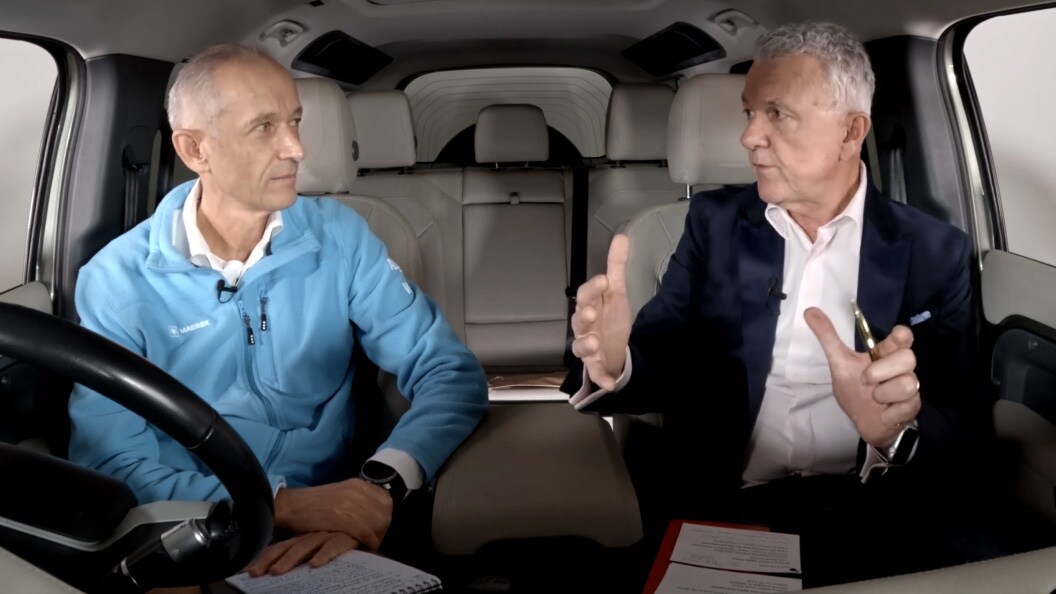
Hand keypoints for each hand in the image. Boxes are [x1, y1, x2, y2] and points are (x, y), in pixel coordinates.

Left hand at [245, 531, 356, 575]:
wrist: (373, 506)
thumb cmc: (348, 527)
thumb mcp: (325, 535)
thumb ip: (310, 544)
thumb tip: (292, 561)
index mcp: (307, 533)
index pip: (283, 545)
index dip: (267, 556)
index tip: (250, 570)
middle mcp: (314, 533)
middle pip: (289, 546)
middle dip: (271, 560)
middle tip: (255, 573)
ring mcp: (330, 533)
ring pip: (306, 546)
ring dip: (291, 559)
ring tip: (277, 572)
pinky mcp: (348, 535)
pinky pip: (335, 545)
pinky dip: (325, 554)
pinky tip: (315, 564)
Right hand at [273, 478, 392, 552]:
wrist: (292, 505)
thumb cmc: (313, 504)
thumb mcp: (340, 493)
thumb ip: (357, 499)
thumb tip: (372, 512)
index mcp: (358, 484)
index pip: (386, 501)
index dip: (385, 517)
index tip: (380, 528)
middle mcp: (358, 490)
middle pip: (384, 513)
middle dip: (383, 529)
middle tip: (376, 540)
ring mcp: (351, 503)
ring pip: (378, 523)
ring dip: (377, 537)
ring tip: (371, 545)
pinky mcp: (343, 517)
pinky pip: (365, 531)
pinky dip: (369, 541)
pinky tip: (366, 547)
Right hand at [570, 234, 632, 389]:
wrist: (615, 350)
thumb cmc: (611, 319)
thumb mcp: (617, 292)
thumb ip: (616, 266)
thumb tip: (621, 237)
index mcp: (589, 306)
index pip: (586, 295)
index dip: (592, 288)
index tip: (604, 280)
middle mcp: (585, 327)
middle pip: (579, 320)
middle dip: (584, 316)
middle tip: (592, 312)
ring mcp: (589, 348)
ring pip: (581, 347)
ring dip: (586, 345)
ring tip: (596, 342)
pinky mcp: (596, 366)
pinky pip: (595, 374)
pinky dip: (601, 379)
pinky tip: (610, 384)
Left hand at [804, 307, 921, 448]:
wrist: (863, 422)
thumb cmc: (854, 389)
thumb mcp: (839, 363)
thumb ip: (828, 337)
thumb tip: (809, 310)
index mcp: (885, 355)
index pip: (901, 339)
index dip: (902, 336)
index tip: (900, 334)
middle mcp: (901, 369)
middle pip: (908, 358)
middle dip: (882, 370)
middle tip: (865, 379)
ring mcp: (909, 388)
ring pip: (907, 384)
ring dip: (883, 394)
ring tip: (874, 398)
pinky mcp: (911, 409)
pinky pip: (905, 407)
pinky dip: (888, 412)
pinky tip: (882, 413)